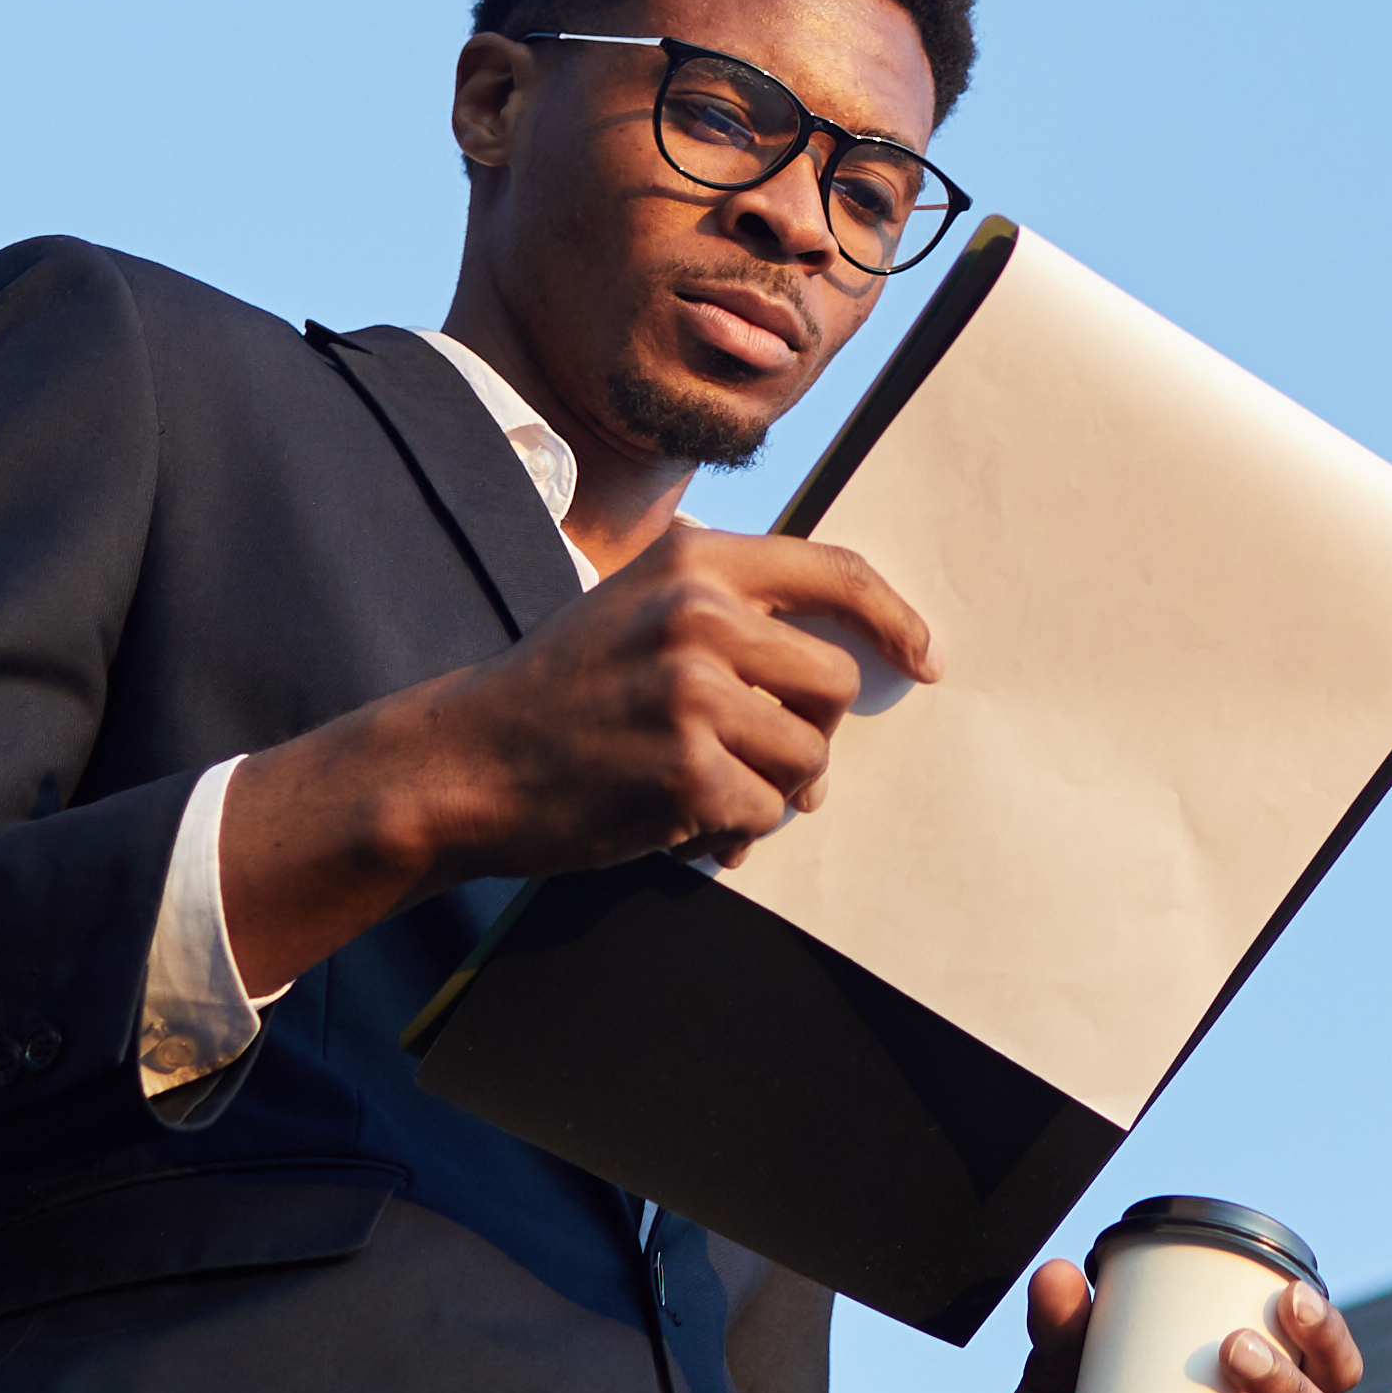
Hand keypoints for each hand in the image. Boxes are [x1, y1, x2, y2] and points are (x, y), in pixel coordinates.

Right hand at [215, 524, 936, 990]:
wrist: (466, 760)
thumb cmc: (563, 690)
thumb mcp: (639, 607)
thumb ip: (732, 612)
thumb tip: (850, 655)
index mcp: (695, 559)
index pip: (836, 573)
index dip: (895, 621)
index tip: (925, 659)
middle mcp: (699, 613)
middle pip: (837, 683)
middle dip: (812, 734)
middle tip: (761, 758)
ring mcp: (692, 691)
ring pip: (809, 757)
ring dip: (772, 790)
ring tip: (709, 791)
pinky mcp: (684, 769)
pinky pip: (765, 814)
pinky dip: (735, 833)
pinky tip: (683, 824)